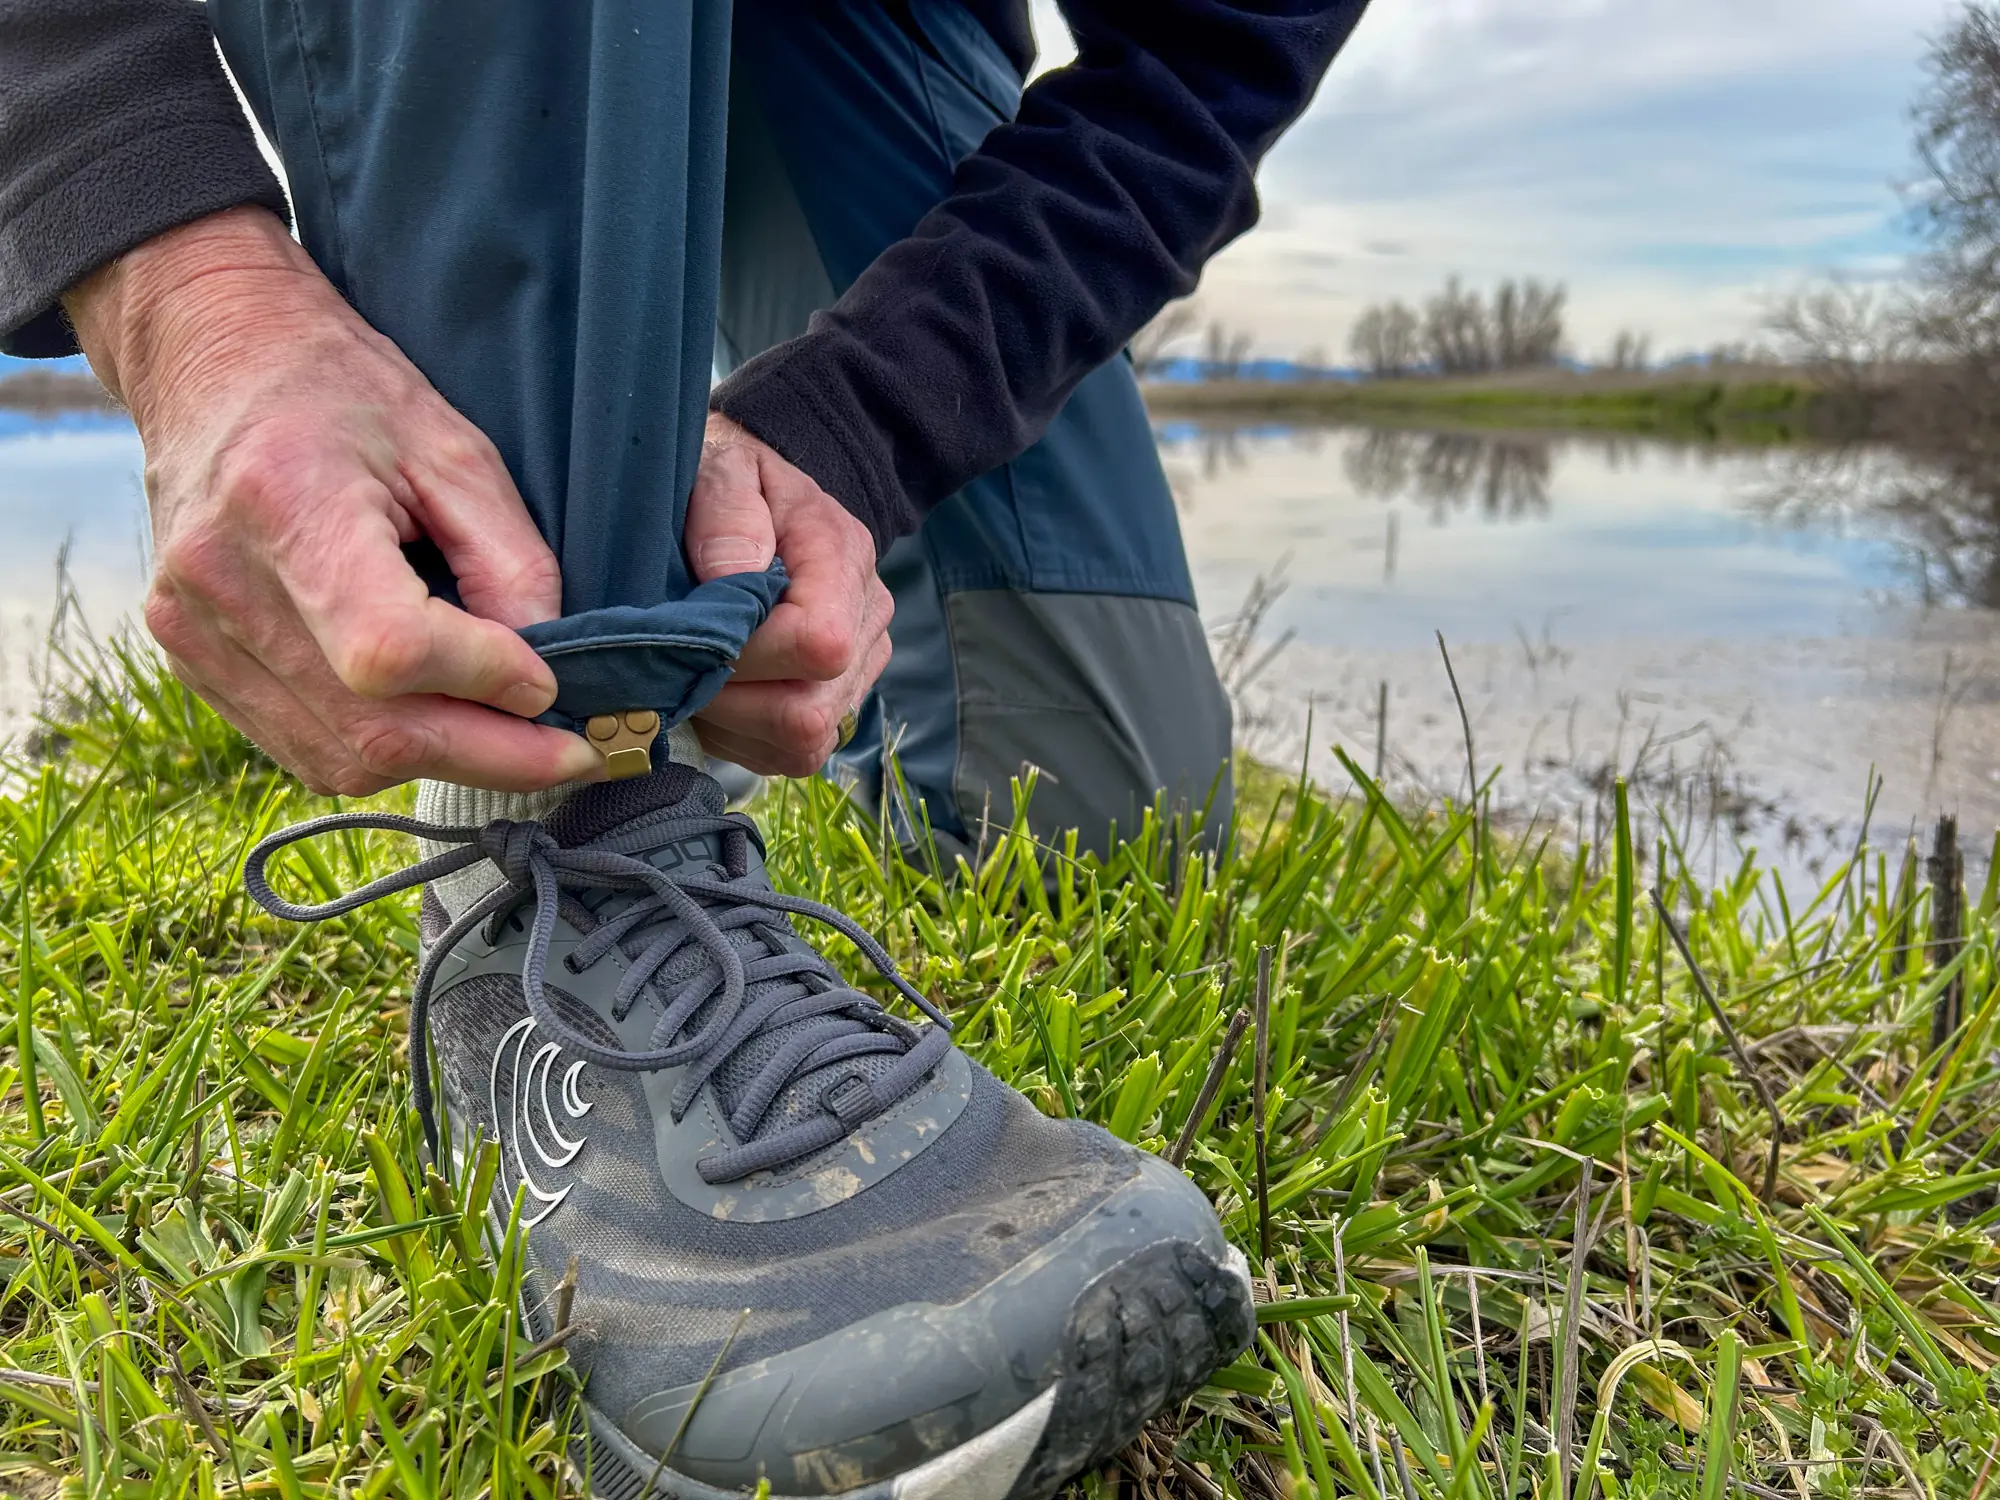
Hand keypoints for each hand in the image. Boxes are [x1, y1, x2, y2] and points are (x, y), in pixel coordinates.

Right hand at [66, 207, 601, 795]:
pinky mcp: (188, 659)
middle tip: (573, 755)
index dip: (482, 681)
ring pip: (339, 756)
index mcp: (286, 500)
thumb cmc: (343, 392)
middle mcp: (220, 578)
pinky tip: (435, 723)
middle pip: (369, 726)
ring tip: (511, 739)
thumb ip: (511, 564)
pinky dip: (383, 753)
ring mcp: (192, 627)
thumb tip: (545, 682)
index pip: (388, 648)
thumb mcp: (454, 449)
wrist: (212, 359)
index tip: (550, 684)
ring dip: (444, 762)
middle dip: (491, 755)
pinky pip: (302, 749)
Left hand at [684, 413, 891, 776]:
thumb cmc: (735, 482)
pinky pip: (792, 755)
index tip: (700, 631)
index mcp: (845, 559)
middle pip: (809, 712)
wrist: (761, 497)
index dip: (748, 654)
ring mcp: (858, 672)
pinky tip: (721, 692)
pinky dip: (743, 735)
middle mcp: (868, 622)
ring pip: (801, 743)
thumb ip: (726, 517)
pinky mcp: (836, 706)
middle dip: (731, 700)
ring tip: (701, 675)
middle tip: (685, 664)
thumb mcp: (725, 471)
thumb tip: (731, 584)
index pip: (819, 644)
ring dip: (734, 723)